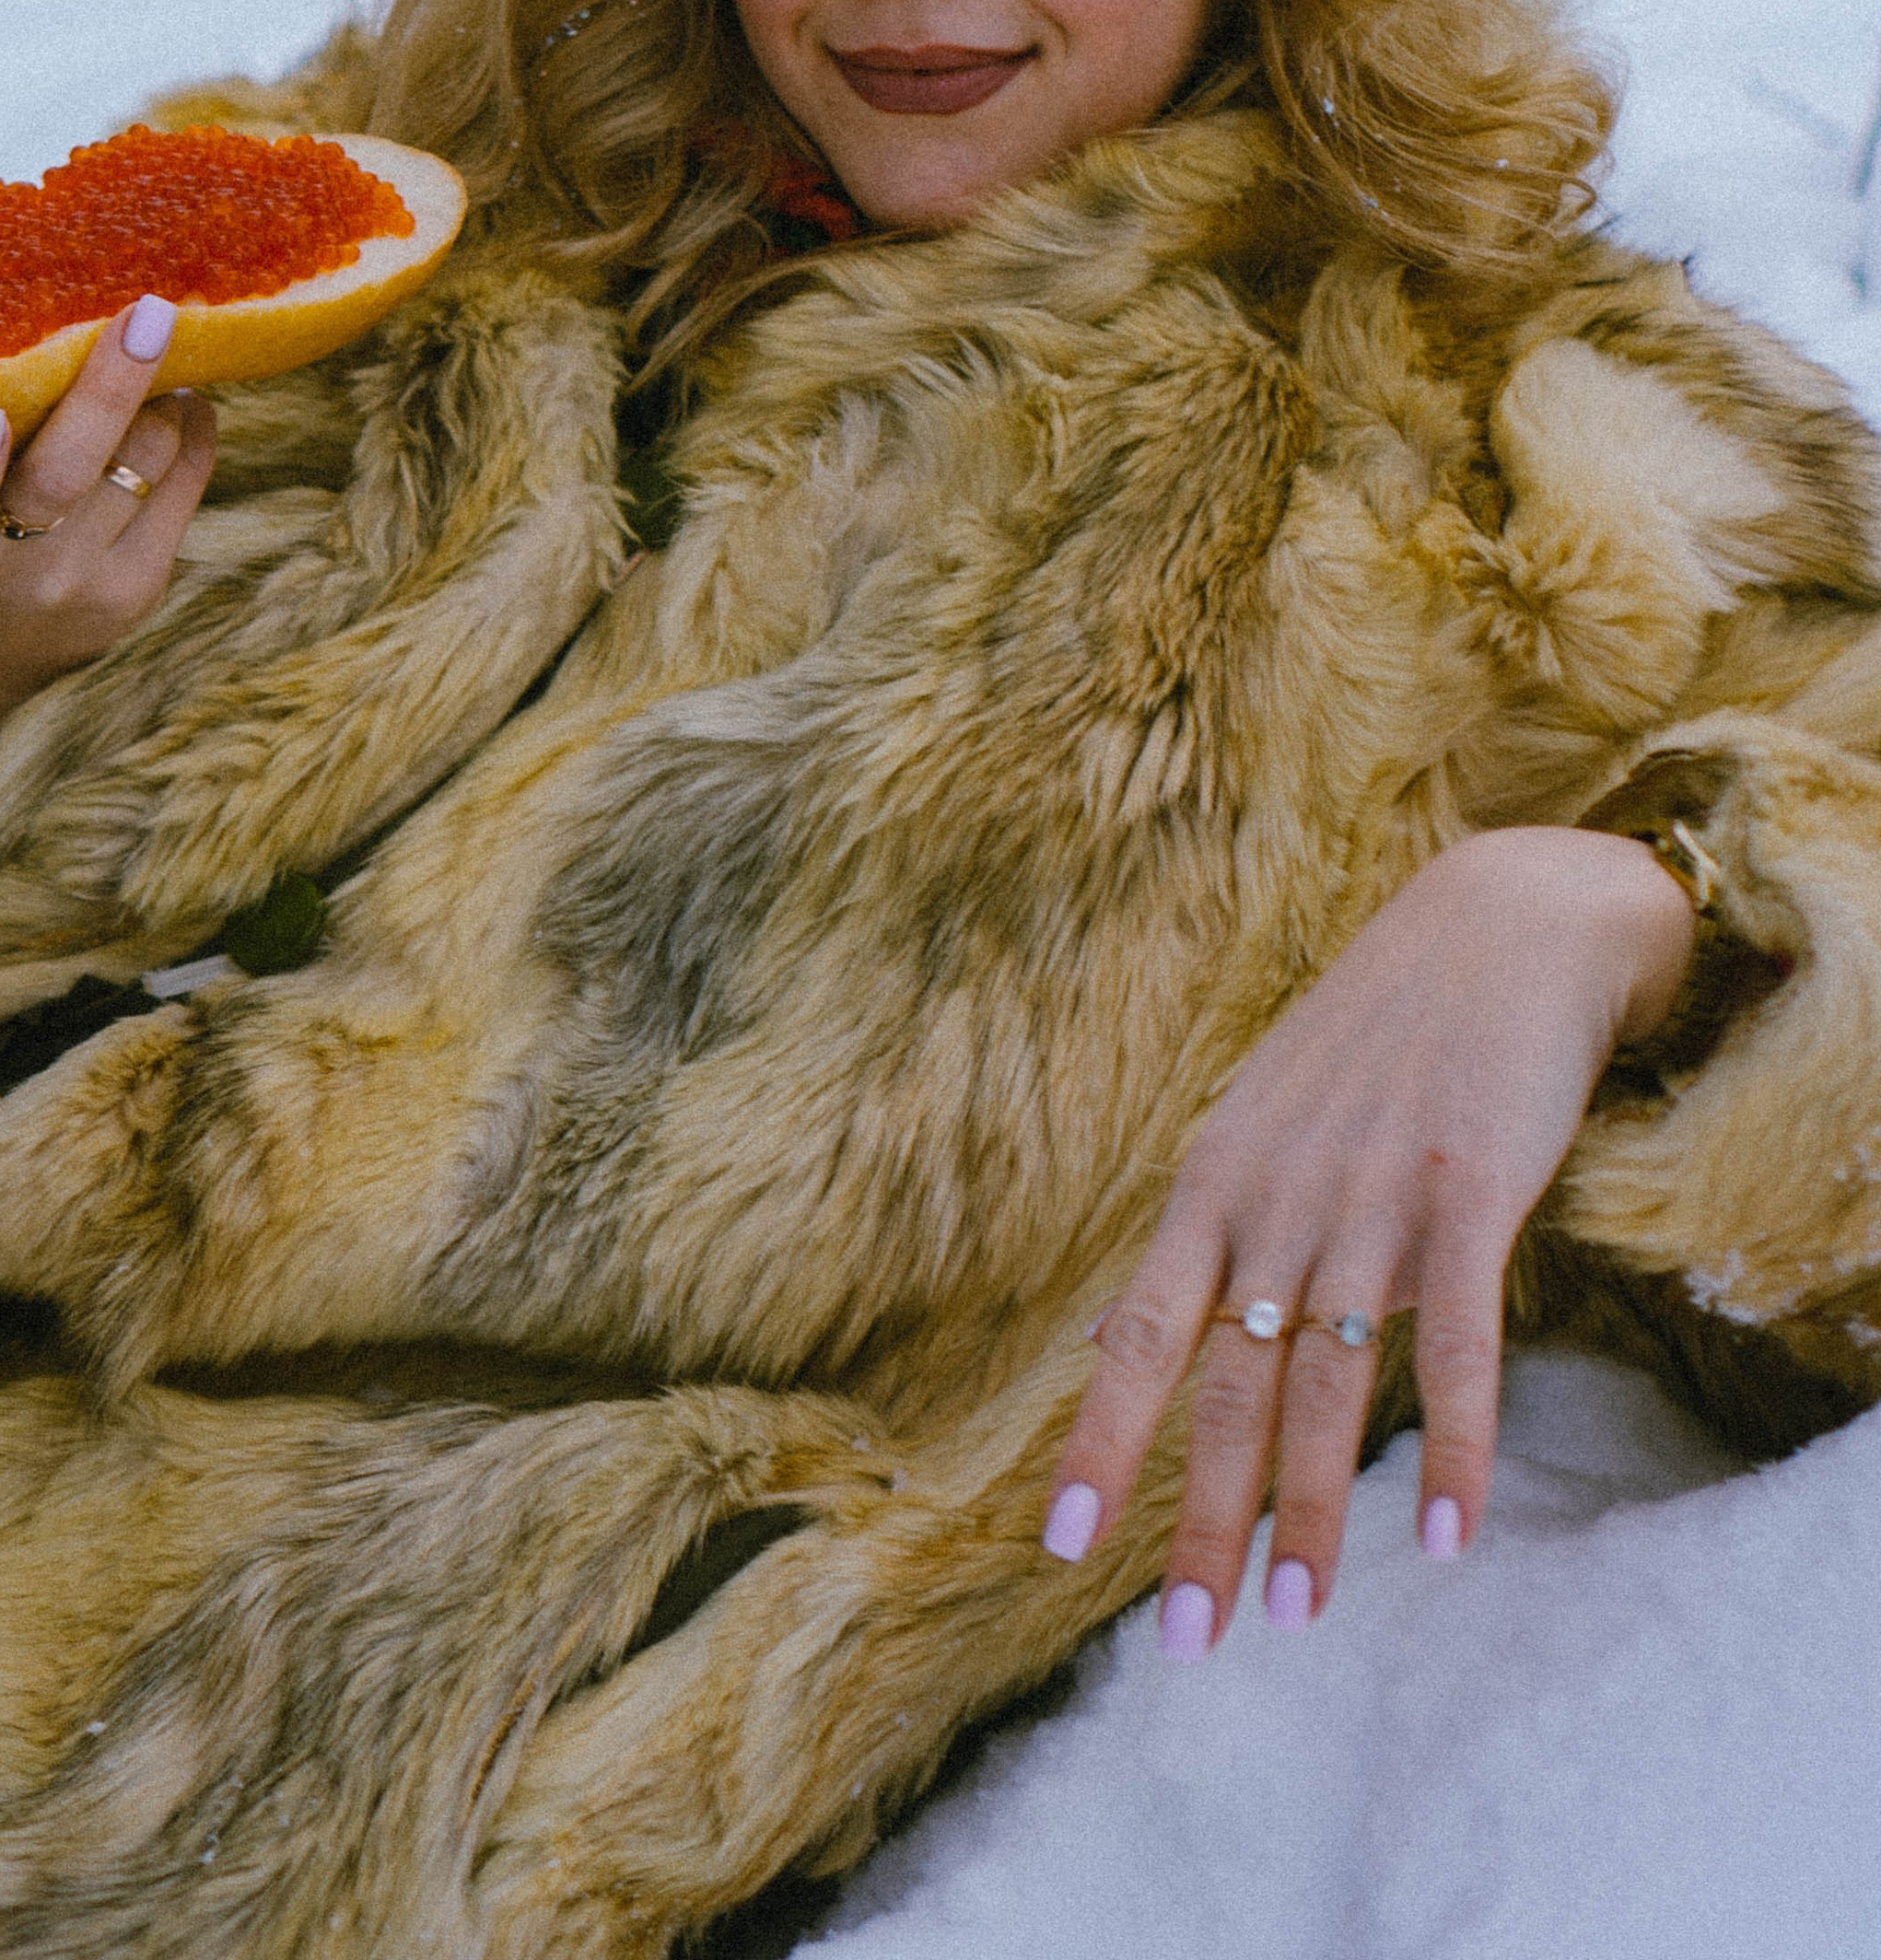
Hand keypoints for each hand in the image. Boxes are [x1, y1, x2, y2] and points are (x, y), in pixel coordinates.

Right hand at [0, 162, 216, 780]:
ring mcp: (80, 589)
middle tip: (146, 312)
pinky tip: (185, 393)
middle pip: (66, 478)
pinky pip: (184, 489)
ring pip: (138, 466)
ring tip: (157, 338)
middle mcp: (5, 574)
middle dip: (107, 393)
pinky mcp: (139, 592)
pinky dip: (190, 429)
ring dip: (157, 394)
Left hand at [1040, 824, 1696, 1647]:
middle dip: (1207, 1519)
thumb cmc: (1380, 1037)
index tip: (1065, 1546)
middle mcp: (1278, 1194)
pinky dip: (1456, 1441)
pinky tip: (1455, 1534)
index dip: (1101, 1442)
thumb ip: (1224, 1232)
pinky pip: (1456, 1339)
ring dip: (1316, 1509)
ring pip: (1330, 1380)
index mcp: (1215, 1180)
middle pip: (1229, 1385)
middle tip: (1191, 1642)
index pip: (1140, 1333)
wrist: (1499, 923)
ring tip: (1301, 1616)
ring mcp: (1373, 1193)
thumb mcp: (1270, 1120)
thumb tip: (1150, 1333)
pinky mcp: (1471, 1190)